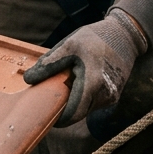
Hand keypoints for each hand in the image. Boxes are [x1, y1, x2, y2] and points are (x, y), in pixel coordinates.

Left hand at [23, 10, 146, 125]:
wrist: (124, 35)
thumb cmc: (95, 38)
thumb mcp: (69, 45)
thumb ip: (49, 63)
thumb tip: (28, 79)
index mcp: (92, 83)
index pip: (73, 114)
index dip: (59, 118)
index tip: (45, 113)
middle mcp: (105, 95)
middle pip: (79, 113)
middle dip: (65, 109)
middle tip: (52, 96)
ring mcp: (112, 96)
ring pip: (87, 108)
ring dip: (76, 102)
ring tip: (68, 83)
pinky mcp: (115, 94)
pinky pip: (95, 102)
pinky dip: (85, 97)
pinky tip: (81, 81)